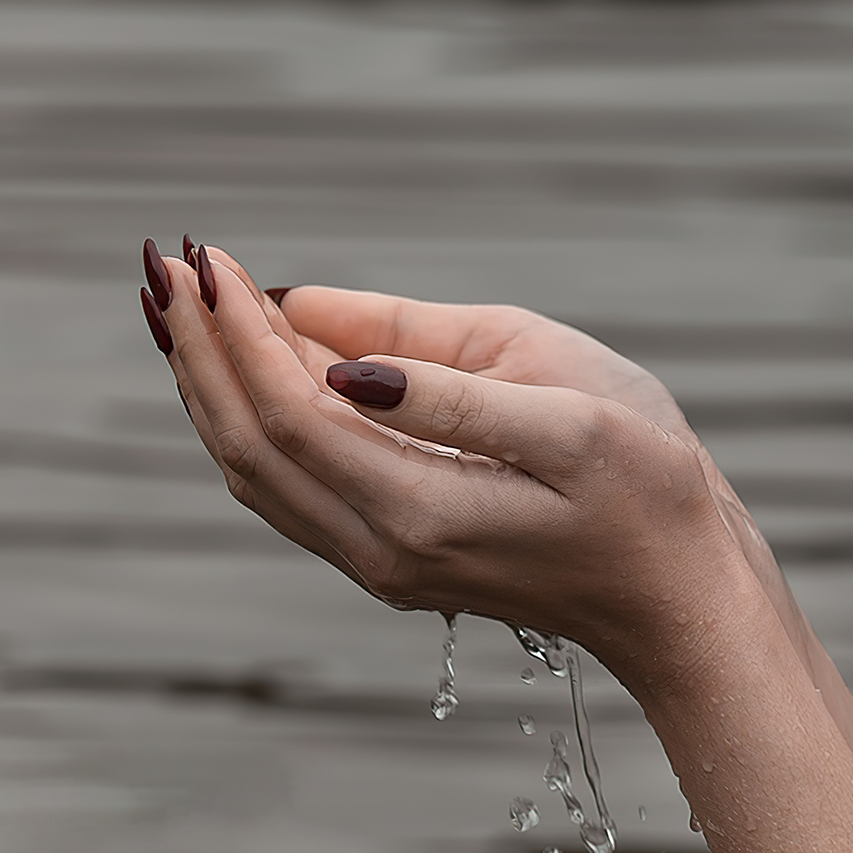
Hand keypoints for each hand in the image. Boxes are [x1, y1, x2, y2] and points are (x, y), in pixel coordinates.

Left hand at [138, 238, 751, 683]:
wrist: (684, 598)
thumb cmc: (650, 488)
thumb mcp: (566, 408)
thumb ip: (441, 375)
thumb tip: (322, 337)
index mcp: (423, 509)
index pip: (287, 409)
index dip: (236, 329)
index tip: (210, 254)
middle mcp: (383, 552)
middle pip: (248, 445)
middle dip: (200, 349)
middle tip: (168, 262)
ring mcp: (382, 566)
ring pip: (256, 473)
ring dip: (211, 386)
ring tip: (183, 306)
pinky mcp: (392, 560)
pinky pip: (288, 489)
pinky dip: (248, 421)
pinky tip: (244, 369)